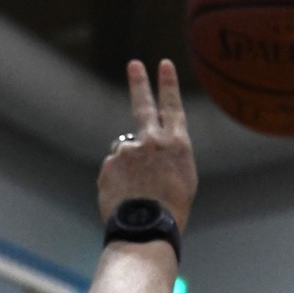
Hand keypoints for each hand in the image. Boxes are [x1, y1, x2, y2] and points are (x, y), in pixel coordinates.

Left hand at [97, 60, 197, 229]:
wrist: (148, 227)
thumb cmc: (171, 210)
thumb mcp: (182, 179)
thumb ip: (166, 156)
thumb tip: (143, 148)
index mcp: (177, 144)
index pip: (172, 107)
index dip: (168, 85)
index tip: (163, 65)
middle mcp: (152, 140)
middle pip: (143, 105)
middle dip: (139, 82)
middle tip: (134, 65)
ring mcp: (129, 150)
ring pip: (125, 151)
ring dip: (129, 167)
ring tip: (137, 192)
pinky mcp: (111, 163)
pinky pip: (113, 170)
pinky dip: (117, 182)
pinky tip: (125, 197)